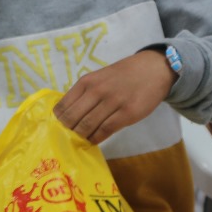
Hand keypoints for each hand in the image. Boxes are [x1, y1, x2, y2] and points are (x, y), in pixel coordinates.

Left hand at [55, 48, 175, 144]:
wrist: (152, 70)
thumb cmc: (123, 75)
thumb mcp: (99, 78)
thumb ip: (84, 94)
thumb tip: (68, 115)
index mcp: (86, 82)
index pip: (63, 105)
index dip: (58, 121)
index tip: (58, 128)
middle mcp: (97, 90)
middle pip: (72, 118)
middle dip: (68, 131)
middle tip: (68, 138)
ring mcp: (112, 102)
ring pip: (87, 126)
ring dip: (81, 137)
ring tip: (80, 141)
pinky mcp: (127, 113)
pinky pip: (105, 130)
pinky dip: (96, 138)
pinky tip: (93, 141)